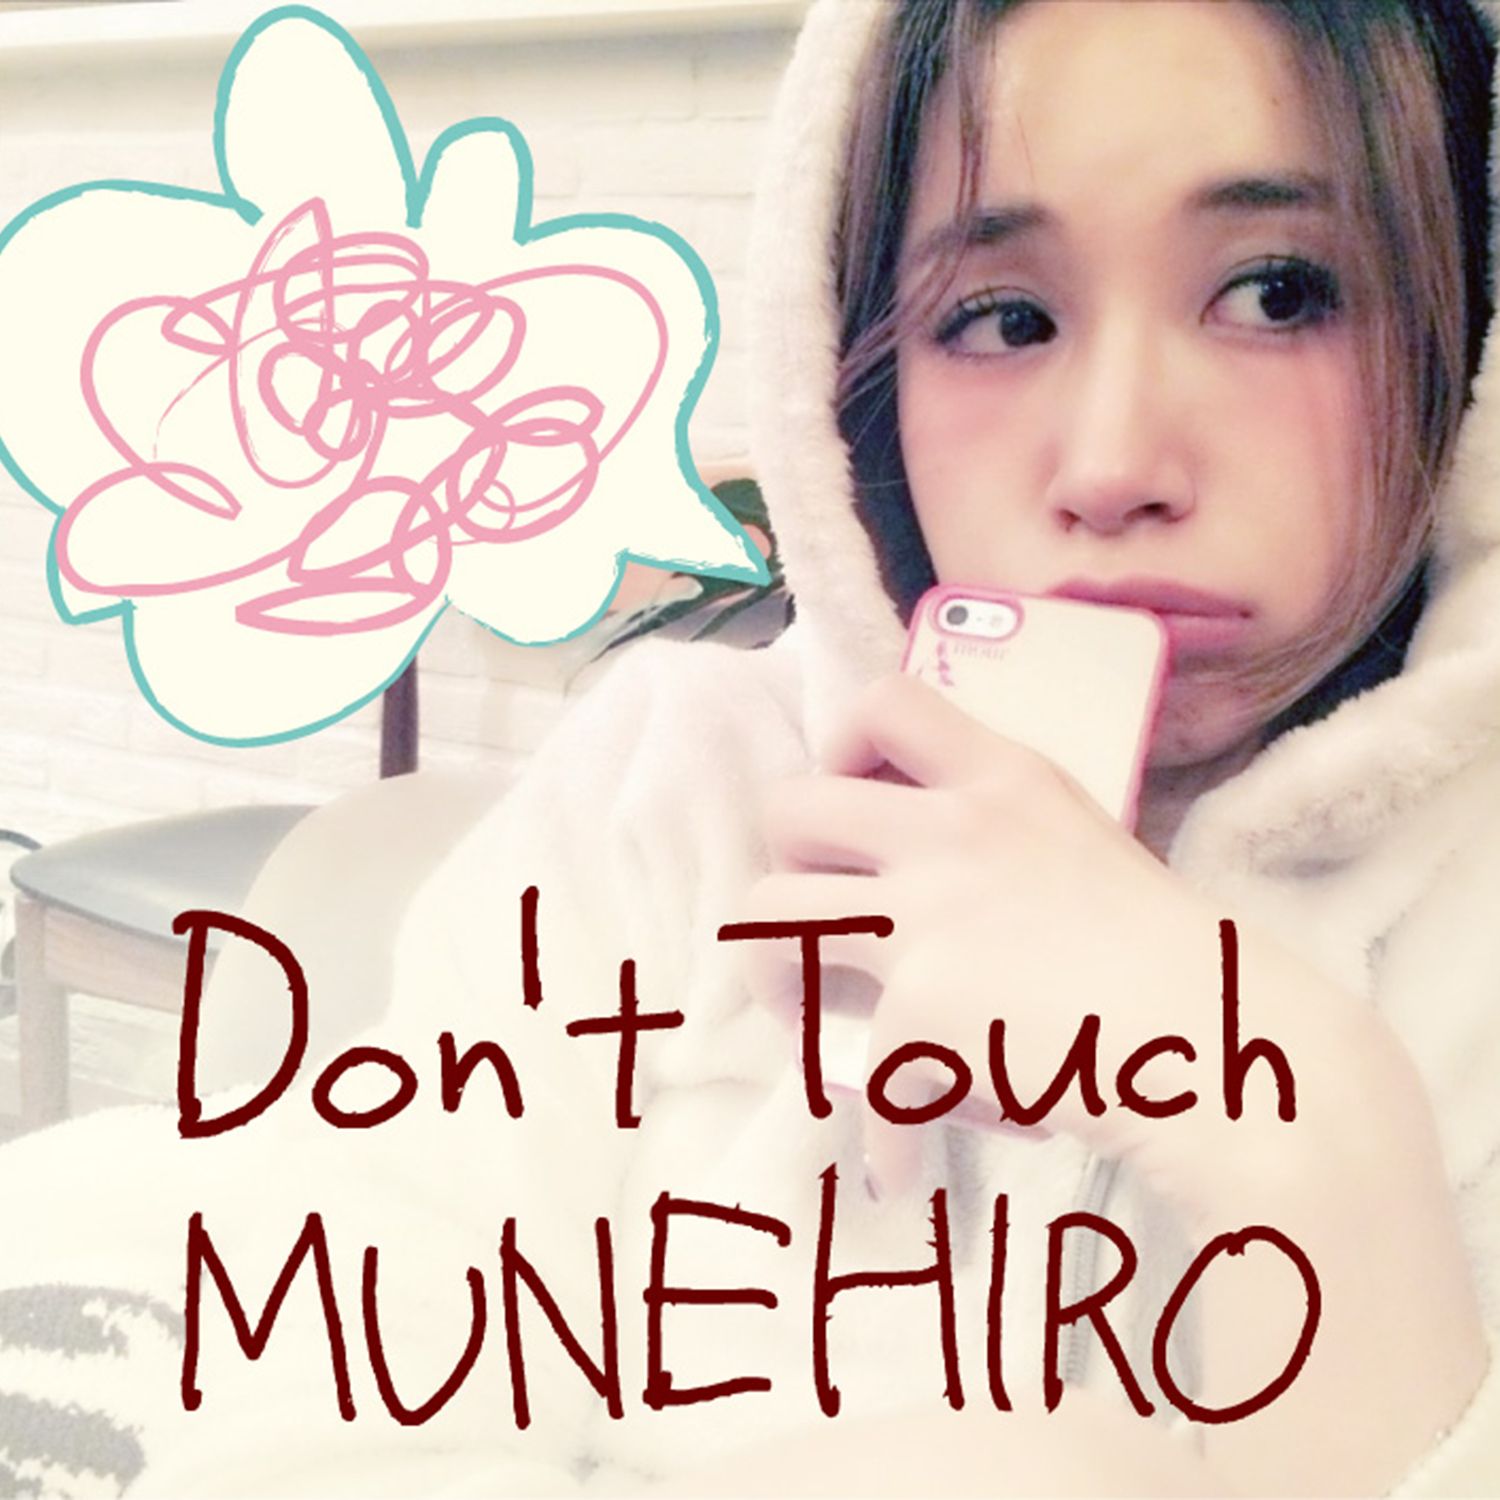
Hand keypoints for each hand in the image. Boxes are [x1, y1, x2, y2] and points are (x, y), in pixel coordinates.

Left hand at [743, 673, 1486, 1492]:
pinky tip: (900, 1166)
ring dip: (775, 980)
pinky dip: (880, 1135)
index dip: (840, 745)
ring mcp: (929, 917)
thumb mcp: (1086, 852)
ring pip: (767, 919)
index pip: (883, 699)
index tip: (851, 800)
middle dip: (785, 868)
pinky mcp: (923, 1010)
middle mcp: (951, 832)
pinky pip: (859, 1080)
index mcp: (1003, 780)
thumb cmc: (1175, 961)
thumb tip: (913, 883)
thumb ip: (999, 842)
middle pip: (791, 810)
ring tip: (804, 1023)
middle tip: (818, 923)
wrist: (1231, 1050)